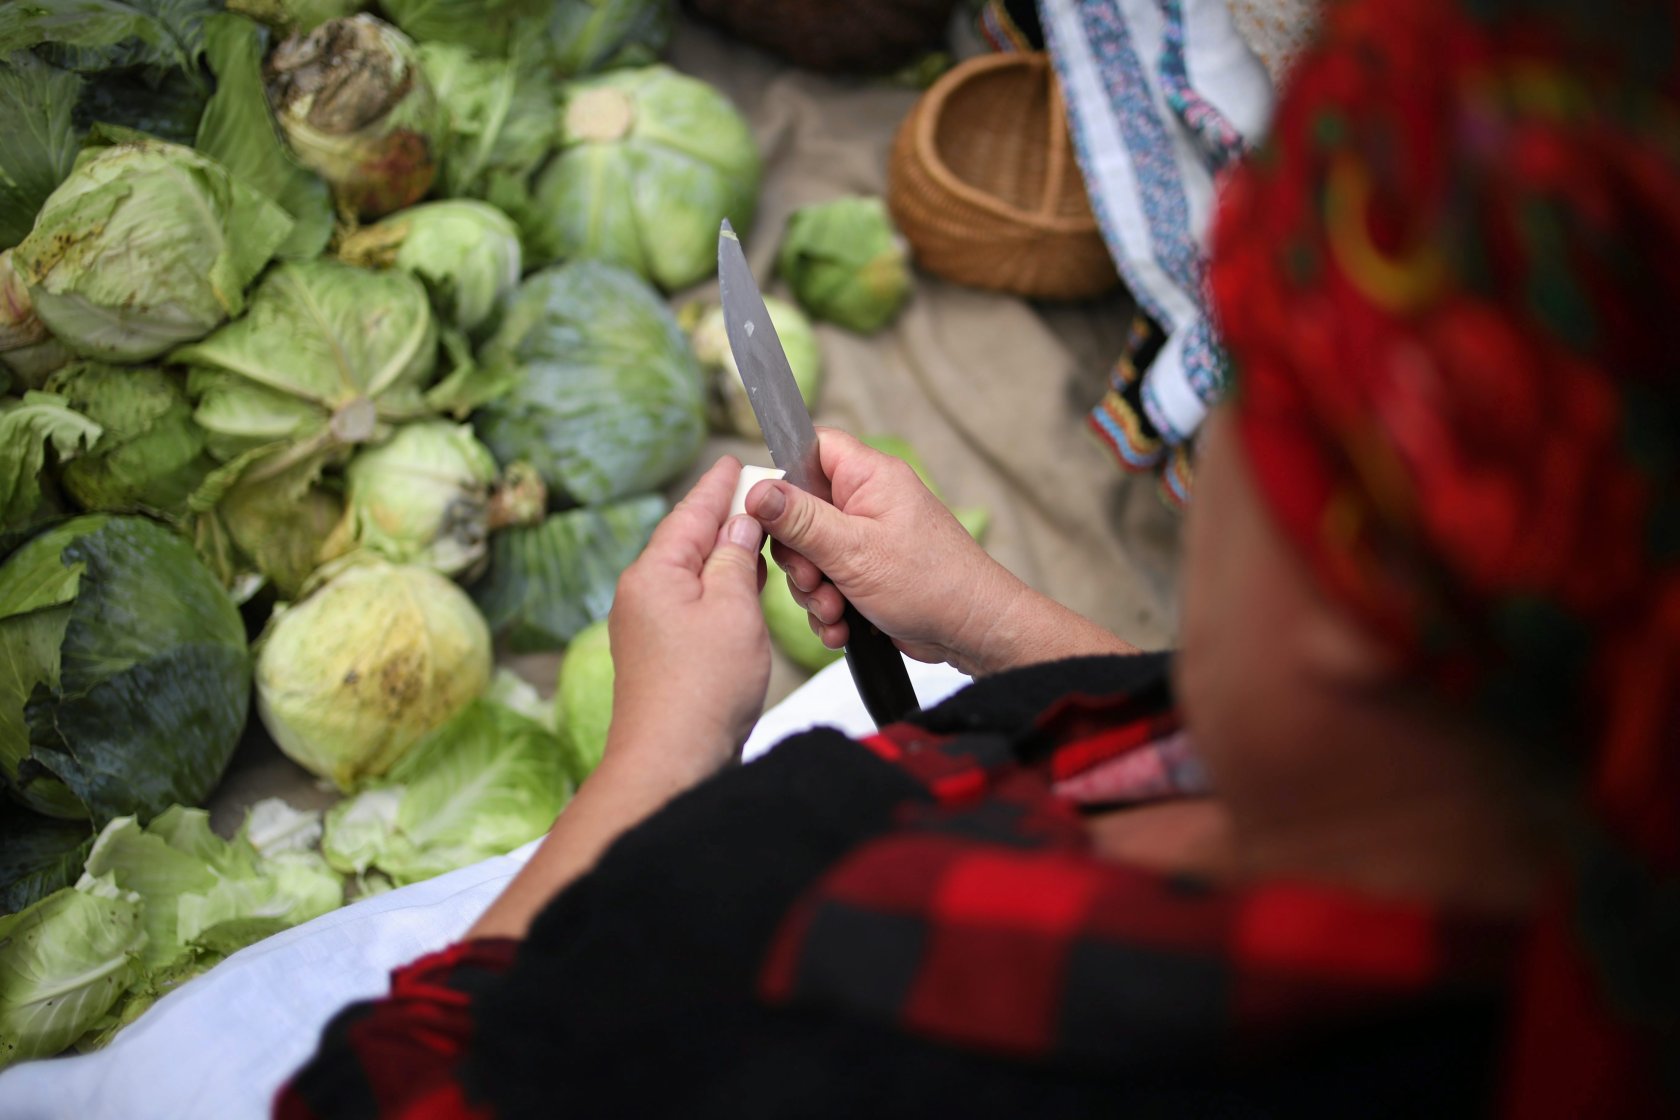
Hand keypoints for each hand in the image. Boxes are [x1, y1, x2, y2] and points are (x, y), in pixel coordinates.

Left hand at [606, 456, 769, 786]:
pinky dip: (717, 591)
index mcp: (655, 572)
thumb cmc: (702, 689)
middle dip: (724, 520)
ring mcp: (646, 624)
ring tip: (758, 542)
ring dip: (725, 558)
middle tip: (759, 497)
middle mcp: (641, 593)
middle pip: (687, 540)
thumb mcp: (733, 608)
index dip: (718, 486)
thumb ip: (736, 557)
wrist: (671, 759)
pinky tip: (741, 593)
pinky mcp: (658, 652)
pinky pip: (690, 604)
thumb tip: (740, 523)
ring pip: (690, 574)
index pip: (691, 512)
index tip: (734, 463)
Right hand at [746, 428, 1025, 674]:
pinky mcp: (867, 573)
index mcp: (868, 477)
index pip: (810, 448)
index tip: (767, 510)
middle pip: (800, 511)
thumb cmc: (932, 583)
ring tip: (835, 609)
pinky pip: (828, 583)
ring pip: (810, 555)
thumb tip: (757, 490)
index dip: (783, 475)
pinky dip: (829, 608)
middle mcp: (866, 502)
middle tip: (813, 578)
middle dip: (798, 556)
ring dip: (813, 590)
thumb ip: (801, 520)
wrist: (971, 631)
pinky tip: (842, 626)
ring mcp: (867, 539)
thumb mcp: (853, 549)